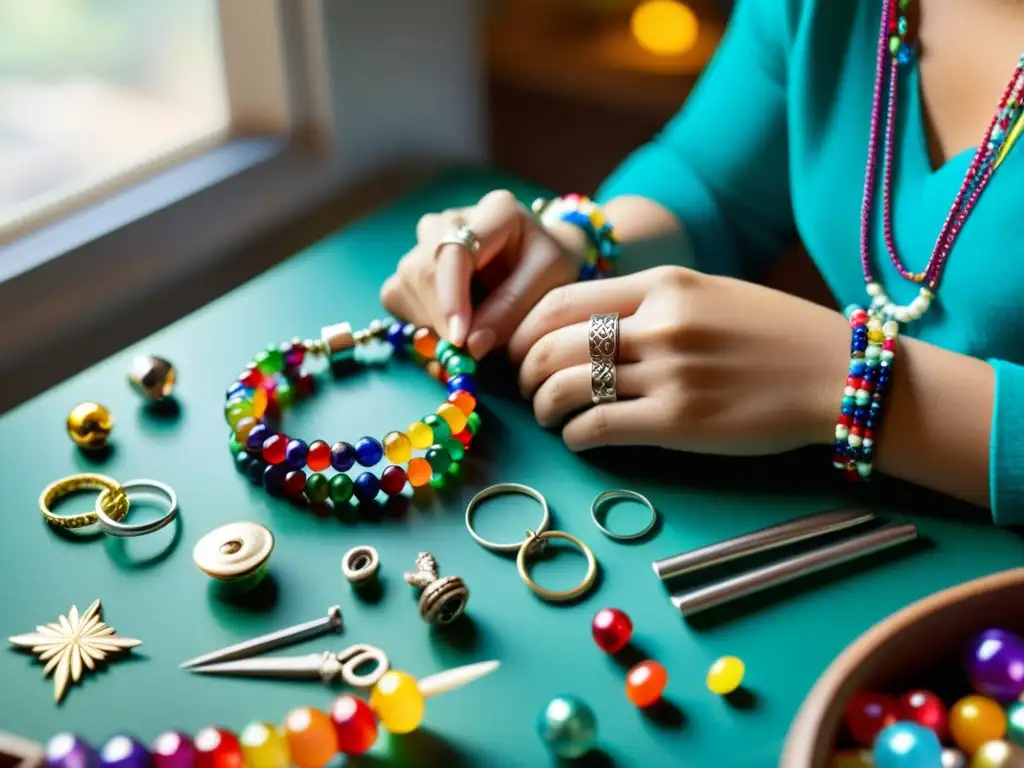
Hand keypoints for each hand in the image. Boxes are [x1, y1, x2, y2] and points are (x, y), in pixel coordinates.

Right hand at [380, 190, 586, 358]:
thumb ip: (513, 308)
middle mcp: (450, 220)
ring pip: (404, 286)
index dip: (451, 298)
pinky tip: (450, 332)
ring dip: (430, 325)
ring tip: (467, 341)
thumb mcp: (551, 282)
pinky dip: (419, 325)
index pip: (455, 251)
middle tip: (465, 355)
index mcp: (494, 212)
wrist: (542, 260)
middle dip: (439, 320)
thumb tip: (471, 344)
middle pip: (422, 271)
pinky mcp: (411, 266)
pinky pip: (397, 299)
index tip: (459, 340)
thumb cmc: (550, 266)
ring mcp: (425, 241)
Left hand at [508, 266, 850, 454]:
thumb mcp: (709, 293)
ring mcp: (669, 373)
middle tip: (526, 385)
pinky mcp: (679, 422)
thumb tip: (585, 325)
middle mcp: (659, 324)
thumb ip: (648, 301)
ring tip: (547, 414)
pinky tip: (577, 437)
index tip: (518, 347)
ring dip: (543, 405)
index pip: (561, 300)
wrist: (837, 374)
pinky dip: (574, 434)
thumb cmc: (773, 334)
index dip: (524, 327)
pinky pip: (598, 427)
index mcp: (663, 284)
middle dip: (524, 370)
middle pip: (553, 345)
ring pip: (567, 387)